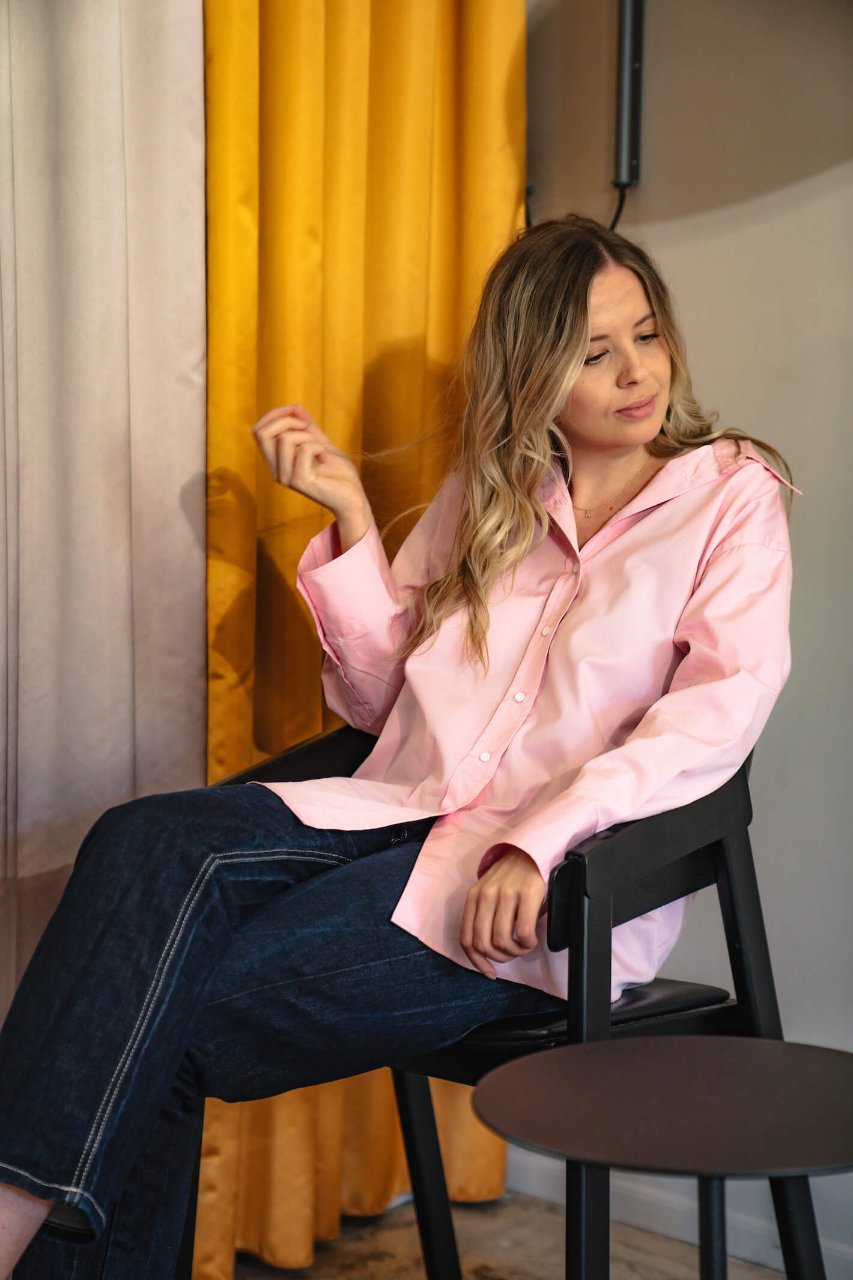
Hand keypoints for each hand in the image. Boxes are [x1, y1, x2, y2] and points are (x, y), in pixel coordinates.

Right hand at [252, 404, 371, 548]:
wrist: (352, 498)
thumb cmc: (338, 475)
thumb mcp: (321, 443)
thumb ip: (307, 427)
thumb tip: (295, 407)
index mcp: (277, 462)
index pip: (258, 431)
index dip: (274, 414)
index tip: (294, 411)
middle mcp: (276, 470)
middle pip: (261, 433)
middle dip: (286, 419)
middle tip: (308, 426)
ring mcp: (286, 477)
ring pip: (284, 439)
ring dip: (307, 435)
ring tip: (320, 447)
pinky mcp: (300, 481)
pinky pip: (304, 450)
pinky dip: (318, 447)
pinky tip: (325, 458)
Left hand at [460, 847, 545, 978]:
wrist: (532, 851)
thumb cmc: (512, 878)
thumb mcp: (490, 893)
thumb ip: (484, 917)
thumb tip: (487, 952)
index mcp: (473, 897)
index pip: (466, 939)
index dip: (477, 962)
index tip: (489, 971)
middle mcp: (486, 895)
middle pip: (483, 943)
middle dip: (499, 958)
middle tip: (511, 955)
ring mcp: (506, 894)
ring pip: (502, 941)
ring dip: (515, 952)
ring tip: (523, 947)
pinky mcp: (527, 893)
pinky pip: (523, 932)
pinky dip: (527, 944)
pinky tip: (531, 940)